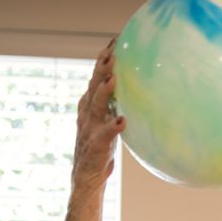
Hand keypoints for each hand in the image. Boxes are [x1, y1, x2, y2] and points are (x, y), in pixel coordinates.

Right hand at [72, 40, 125, 193]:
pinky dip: (112, 128)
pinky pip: (104, 137)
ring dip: (103, 92)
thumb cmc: (101, 151)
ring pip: (95, 107)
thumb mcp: (108, 123)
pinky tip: (122, 121)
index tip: (116, 40)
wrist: (86, 181)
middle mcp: (87, 116)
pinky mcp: (95, 148)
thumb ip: (114, 106)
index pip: (96, 78)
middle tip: (113, 51)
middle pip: (93, 86)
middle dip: (101, 68)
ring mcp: (89, 131)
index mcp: (90, 108)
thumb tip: (135, 89)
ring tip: (113, 78)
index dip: (104, 59)